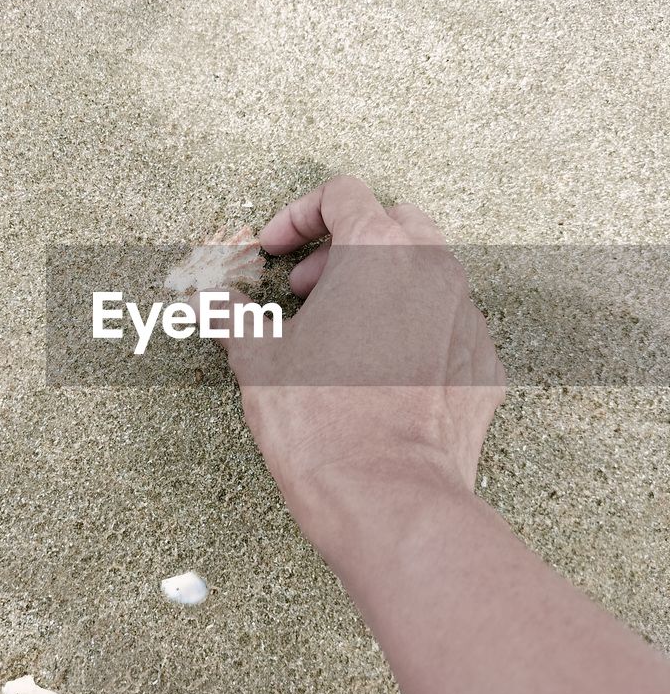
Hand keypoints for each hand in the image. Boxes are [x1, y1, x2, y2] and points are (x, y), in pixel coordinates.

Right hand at [222, 177, 504, 541]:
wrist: (389, 499)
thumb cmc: (321, 423)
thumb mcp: (259, 360)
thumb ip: (233, 317)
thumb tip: (208, 302)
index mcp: (379, 251)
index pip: (341, 193)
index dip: (297, 215)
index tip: (272, 251)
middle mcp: (434, 271)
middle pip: (395, 221)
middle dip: (345, 246)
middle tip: (306, 290)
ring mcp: (467, 318)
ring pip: (428, 273)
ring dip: (381, 287)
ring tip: (340, 333)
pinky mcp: (484, 365)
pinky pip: (448, 326)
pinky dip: (413, 332)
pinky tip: (380, 374)